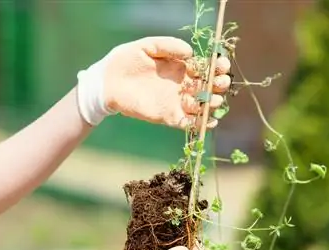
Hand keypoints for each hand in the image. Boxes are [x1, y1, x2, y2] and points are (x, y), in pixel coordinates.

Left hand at [76, 36, 230, 127]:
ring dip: (212, 104)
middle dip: (219, 84)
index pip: (205, 67)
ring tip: (213, 100)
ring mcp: (176, 101)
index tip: (221, 64)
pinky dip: (200, 123)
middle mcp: (182, 84)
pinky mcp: (168, 116)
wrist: (107, 82)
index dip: (217, 66)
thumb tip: (190, 53)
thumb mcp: (146, 47)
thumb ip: (168, 46)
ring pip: (202, 105)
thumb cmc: (125, 61)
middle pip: (208, 86)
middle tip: (220, 83)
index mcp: (180, 66)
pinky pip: (188, 122)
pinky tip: (208, 120)